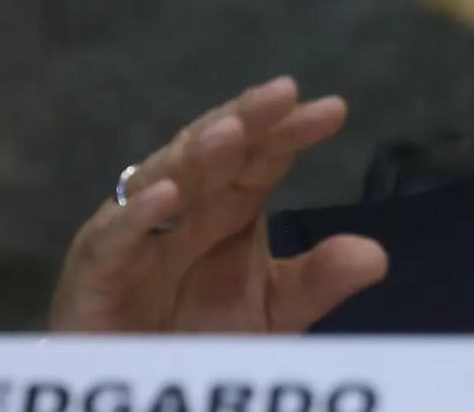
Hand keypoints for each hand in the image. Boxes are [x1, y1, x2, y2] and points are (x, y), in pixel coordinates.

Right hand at [49, 77, 387, 331]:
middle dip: (247, 119)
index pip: (263, 155)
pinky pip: (113, 238)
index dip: (291, 130)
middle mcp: (183, 205)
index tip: (334, 109)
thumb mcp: (276, 309)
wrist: (146, 384)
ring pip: (164, 179)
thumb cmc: (204, 333)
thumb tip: (377, 256)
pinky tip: (167, 196)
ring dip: (196, 154)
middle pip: (215, 150)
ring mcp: (135, 232)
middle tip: (283, 91)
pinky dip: (136, 216)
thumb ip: (319, 280)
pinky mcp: (96, 271)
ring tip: (233, 131)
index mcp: (228, 203)